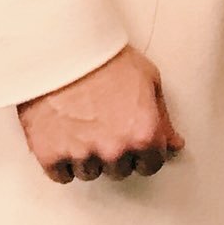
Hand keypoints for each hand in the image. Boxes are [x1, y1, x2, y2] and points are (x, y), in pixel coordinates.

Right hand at [17, 46, 183, 184]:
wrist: (62, 49)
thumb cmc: (105, 57)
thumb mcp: (148, 79)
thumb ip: (163, 118)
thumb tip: (173, 143)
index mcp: (143, 133)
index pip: (151, 165)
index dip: (143, 152)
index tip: (133, 141)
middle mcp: (114, 149)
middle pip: (119, 171)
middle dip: (115, 153)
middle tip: (104, 126)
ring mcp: (82, 154)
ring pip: (89, 173)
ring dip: (88, 157)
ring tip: (82, 126)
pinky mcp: (50, 155)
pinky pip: (61, 175)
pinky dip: (62, 162)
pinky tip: (64, 138)